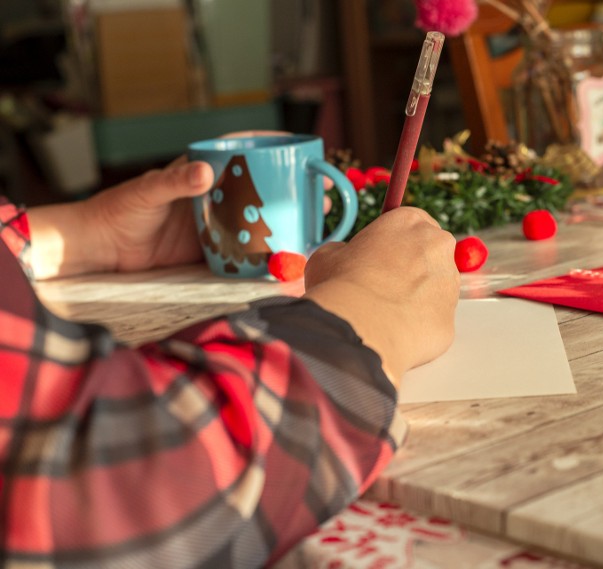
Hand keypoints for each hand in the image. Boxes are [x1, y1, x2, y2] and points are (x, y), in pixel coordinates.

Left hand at [28, 131, 338, 279]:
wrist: (101, 252)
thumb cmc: (118, 212)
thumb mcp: (148, 191)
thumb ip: (175, 181)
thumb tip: (204, 173)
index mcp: (202, 175)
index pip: (243, 156)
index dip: (273, 152)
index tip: (301, 152)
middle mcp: (214, 200)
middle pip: (260, 192)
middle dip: (292, 193)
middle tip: (320, 195)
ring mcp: (216, 228)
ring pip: (257, 224)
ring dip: (285, 226)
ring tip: (314, 228)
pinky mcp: (211, 255)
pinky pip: (244, 255)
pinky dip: (264, 258)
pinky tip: (286, 261)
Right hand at [304, 207, 459, 383]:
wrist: (360, 326)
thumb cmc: (342, 286)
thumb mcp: (328, 255)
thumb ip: (345, 251)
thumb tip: (346, 259)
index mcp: (410, 221)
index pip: (412, 225)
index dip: (396, 244)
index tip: (383, 256)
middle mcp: (438, 245)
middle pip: (430, 254)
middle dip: (412, 269)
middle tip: (383, 286)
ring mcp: (449, 281)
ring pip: (436, 289)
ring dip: (416, 298)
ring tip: (385, 313)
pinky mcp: (451, 316)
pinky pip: (434, 321)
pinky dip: (418, 327)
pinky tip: (395, 331)